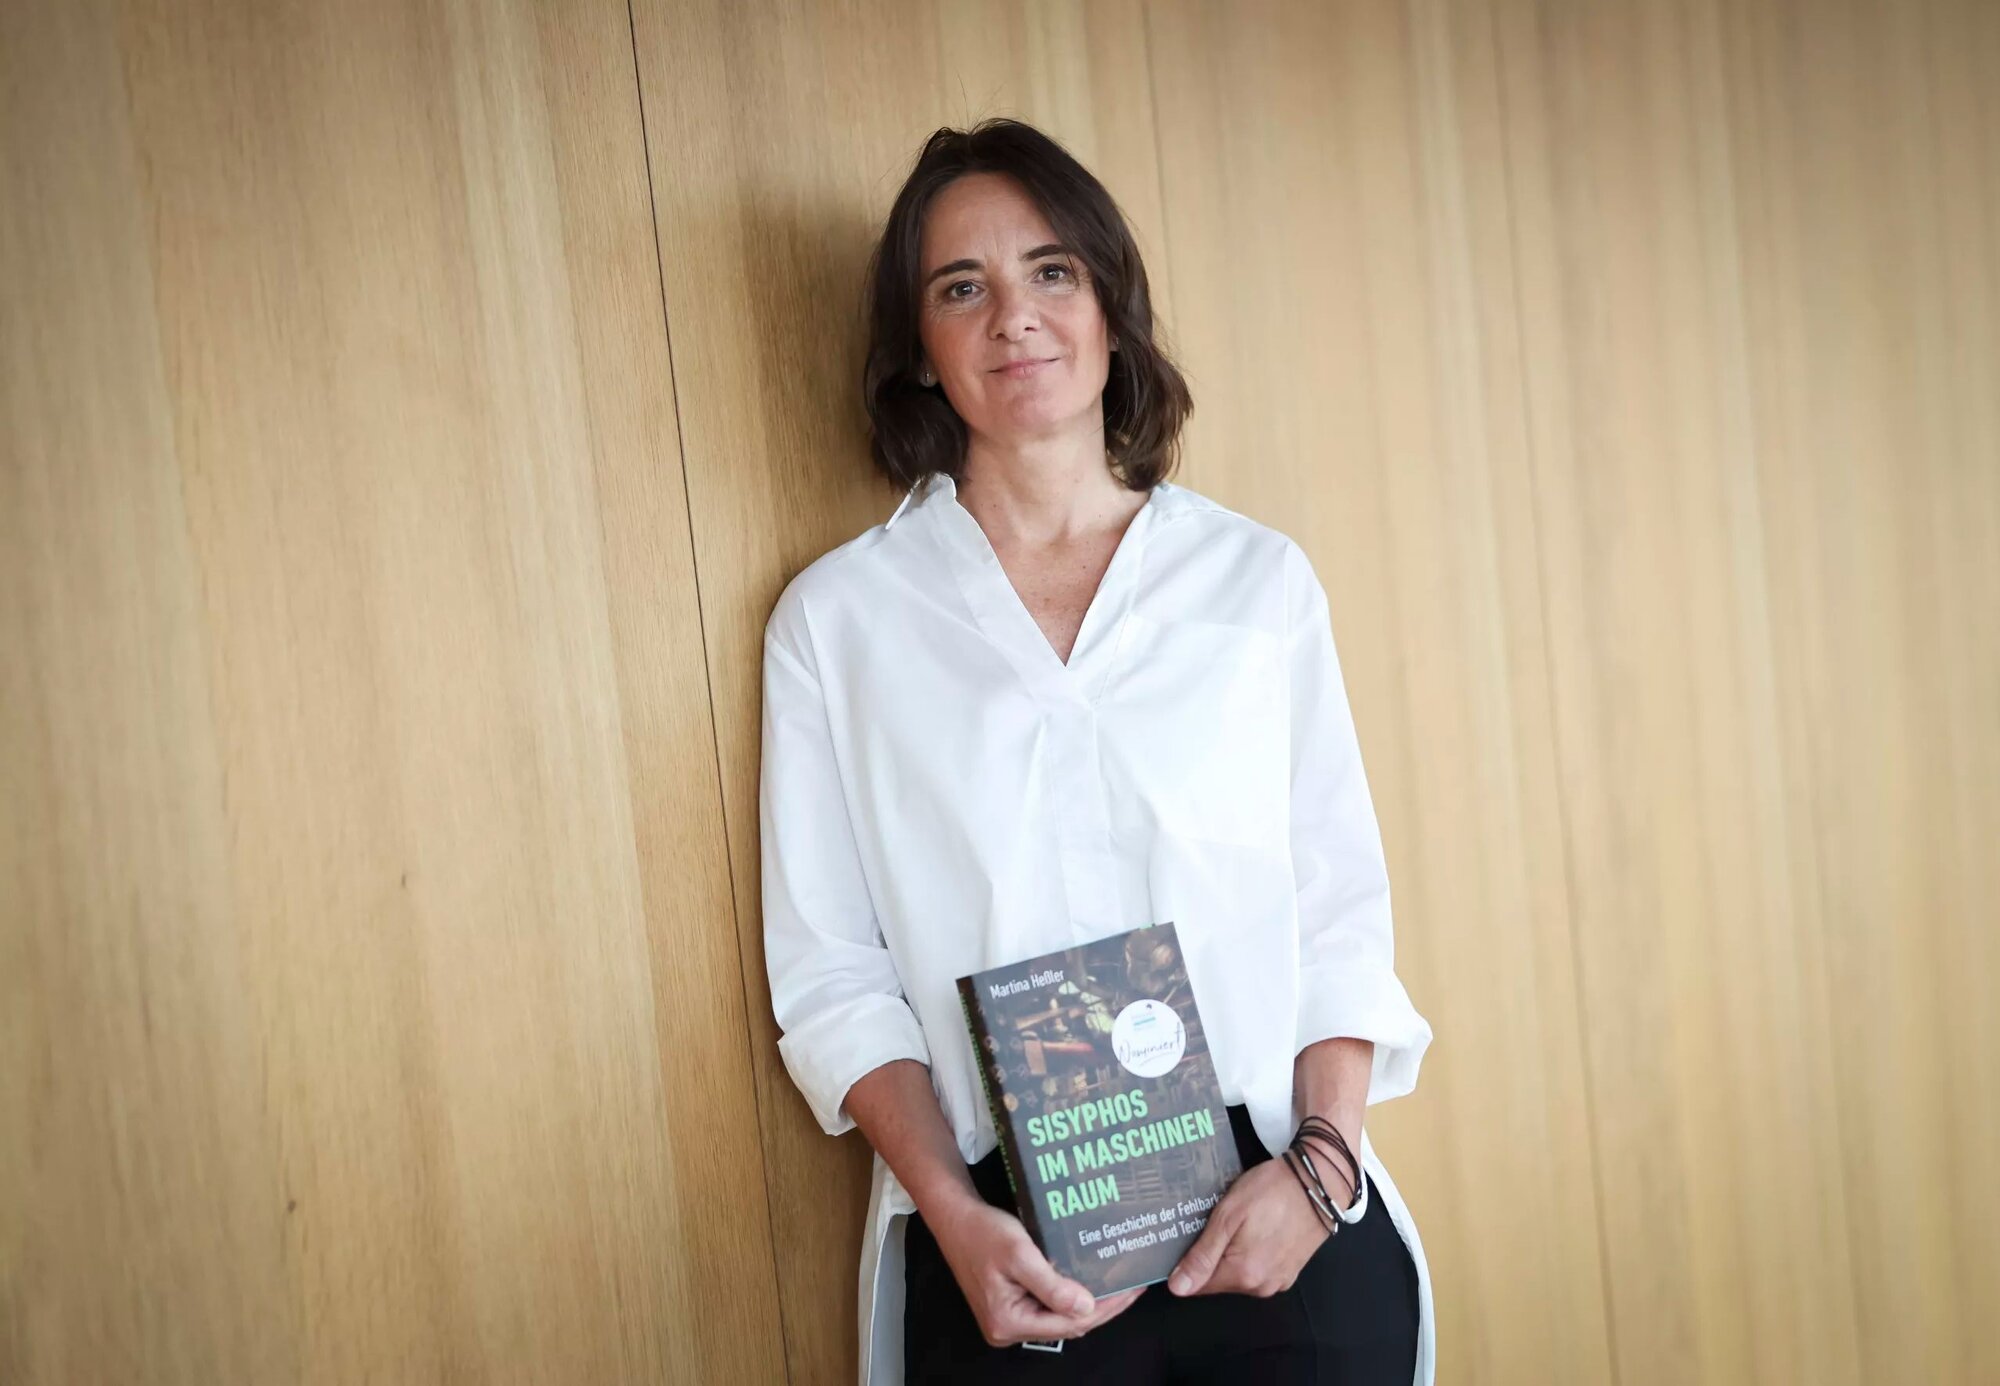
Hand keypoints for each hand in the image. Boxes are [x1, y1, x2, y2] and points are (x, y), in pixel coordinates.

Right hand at [927, 1198, 1146, 1347]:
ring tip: (1117, 1282)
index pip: (1068, 1323)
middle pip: (1066, 1324)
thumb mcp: (1020, 1255)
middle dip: (1101, 1306)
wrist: (955, 1216)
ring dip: (1087, 1300)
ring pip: (1059, 1315)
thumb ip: (1052, 1286)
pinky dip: (1070, 1293)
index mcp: (1008, 1322)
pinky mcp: (1011, 1304)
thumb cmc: (982, 1232)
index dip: (1104, 1308)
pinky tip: (1089, 1279)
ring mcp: (1009, 1318)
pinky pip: (1048, 1305)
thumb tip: (1086, 1308)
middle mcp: (1008, 1329)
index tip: (1130, 1290)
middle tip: (1131, 1286)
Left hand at [1165, 1158, 1334, 1297]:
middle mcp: (1261, 1287)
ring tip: (1235, 1224)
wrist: (1318, 1182)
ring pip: (1240, 1276)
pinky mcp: (1290, 1272)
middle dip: (1211, 1257)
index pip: (1198, 1285)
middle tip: (1213, 1223)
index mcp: (1242, 1275)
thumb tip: (1178, 1288)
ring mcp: (1279, 1281)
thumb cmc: (1270, 1192)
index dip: (1187, 1263)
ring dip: (1232, 1255)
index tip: (1188, 1238)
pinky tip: (1254, 1231)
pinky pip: (1259, 1270)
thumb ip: (1203, 1256)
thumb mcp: (1228, 1216)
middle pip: (1220, 1280)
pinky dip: (1251, 1255)